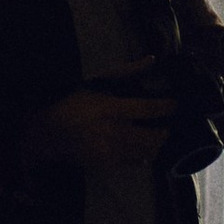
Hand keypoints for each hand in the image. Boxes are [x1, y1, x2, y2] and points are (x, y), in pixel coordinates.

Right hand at [22, 83, 178, 171]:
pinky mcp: (106, 164)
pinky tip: (143, 150)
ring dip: (156, 145)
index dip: (166, 107)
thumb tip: (152, 59)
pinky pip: (134, 163)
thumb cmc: (73, 103)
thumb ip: (126, 72)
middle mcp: (113, 131)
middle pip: (152, 136)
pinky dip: (143, 157)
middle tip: (167, 126)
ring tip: (158, 138)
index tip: (175, 104)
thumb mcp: (97, 82)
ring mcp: (110, 150)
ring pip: (145, 152)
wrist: (48, 132)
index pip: (148, 109)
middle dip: (164, 132)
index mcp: (111, 108)